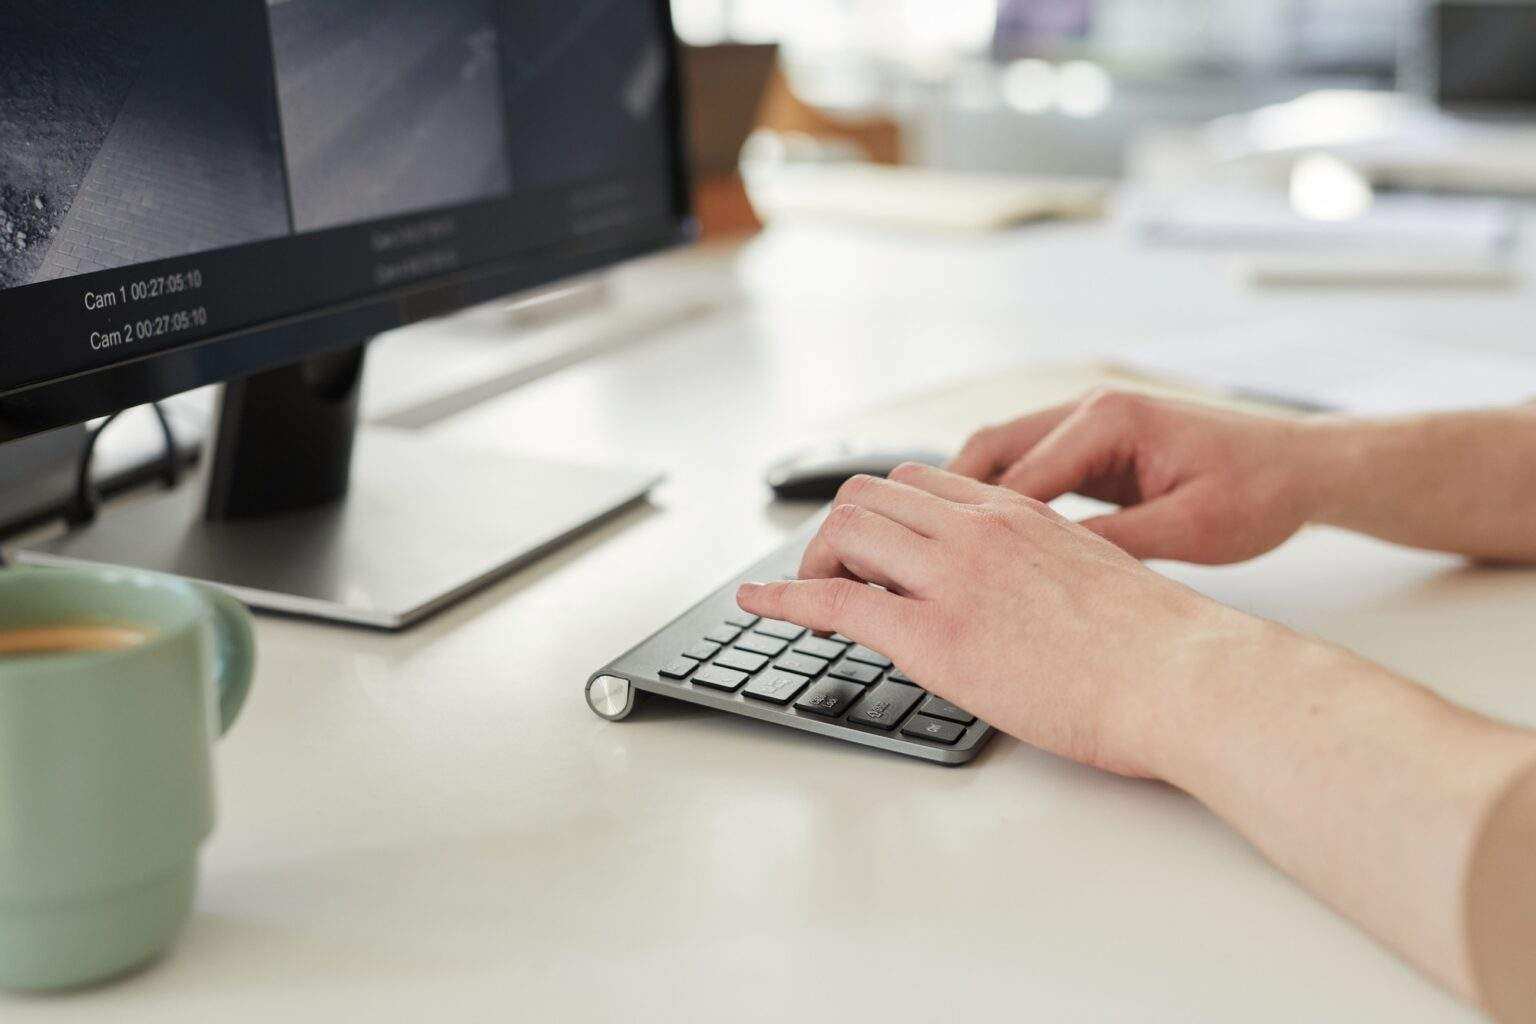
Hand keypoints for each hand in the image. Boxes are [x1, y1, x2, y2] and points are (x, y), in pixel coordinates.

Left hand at [735, 464, 1278, 777]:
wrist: (1186, 676)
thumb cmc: (1161, 645)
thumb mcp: (1098, 576)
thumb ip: (1048, 569)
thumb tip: (1028, 597)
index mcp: (1019, 514)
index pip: (923, 481)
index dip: (883, 510)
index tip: (869, 541)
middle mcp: (978, 529)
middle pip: (872, 496)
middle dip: (839, 531)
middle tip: (834, 572)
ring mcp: (953, 577)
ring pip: (847, 532)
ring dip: (815, 560)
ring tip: (810, 593)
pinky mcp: (935, 635)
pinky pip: (834, 600)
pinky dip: (782, 598)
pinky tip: (756, 605)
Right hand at [948, 389, 1321, 563]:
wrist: (1304, 466)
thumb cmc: (1259, 493)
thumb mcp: (1188, 530)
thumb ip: (1112, 544)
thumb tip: (1043, 570)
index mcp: (1110, 420)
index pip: (1018, 477)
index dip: (974, 526)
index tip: (940, 567)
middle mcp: (1090, 409)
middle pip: (990, 450)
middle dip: (947, 501)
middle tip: (915, 552)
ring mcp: (1090, 422)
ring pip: (1002, 455)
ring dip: (970, 498)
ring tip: (938, 549)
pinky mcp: (1097, 443)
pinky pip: (1031, 466)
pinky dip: (1002, 499)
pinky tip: (986, 540)